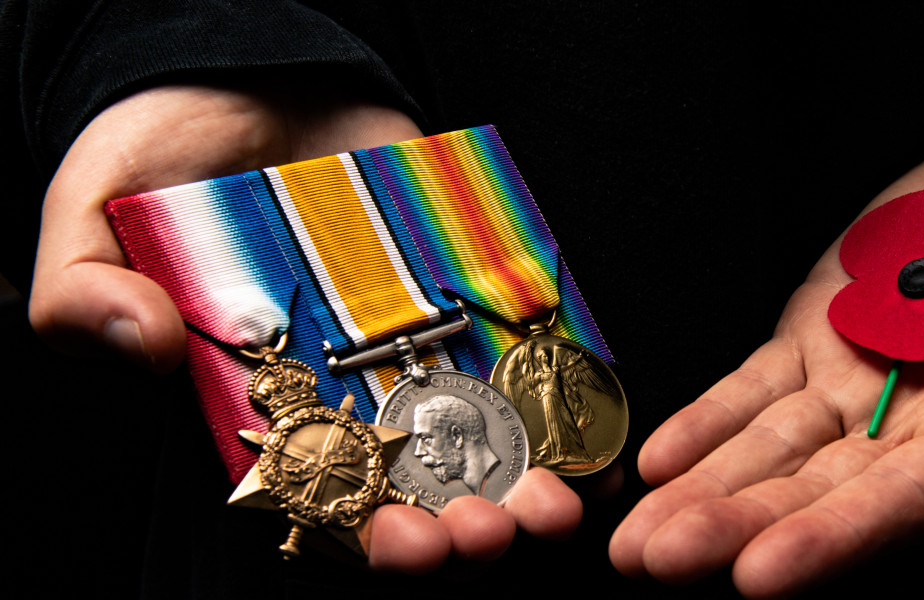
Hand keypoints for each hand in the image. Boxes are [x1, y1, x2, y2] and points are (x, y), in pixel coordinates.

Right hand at [27, 84, 581, 570]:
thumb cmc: (157, 158)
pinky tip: (598, 427)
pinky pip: (527, 348)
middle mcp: (351, 387)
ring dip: (529, 478)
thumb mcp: (91, 218)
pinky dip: (569, 390)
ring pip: (485, 437)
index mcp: (266, 405)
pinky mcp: (468, 286)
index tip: (405, 547)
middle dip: (463, 526)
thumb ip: (84, 291)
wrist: (242, 76)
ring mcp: (419, 339)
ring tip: (559, 500)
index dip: (366, 541)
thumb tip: (142, 341)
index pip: (323, 504)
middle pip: (417, 488)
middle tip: (498, 529)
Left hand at [610, 133, 923, 596]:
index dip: (833, 540)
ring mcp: (854, 387)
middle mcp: (910, 434)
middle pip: (814, 492)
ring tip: (635, 539)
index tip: (761, 572)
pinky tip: (657, 462)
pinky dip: (706, 421)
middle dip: (734, 528)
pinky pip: (752, 388)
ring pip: (768, 450)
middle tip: (656, 561)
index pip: (902, 510)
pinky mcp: (813, 340)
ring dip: (701, 489)